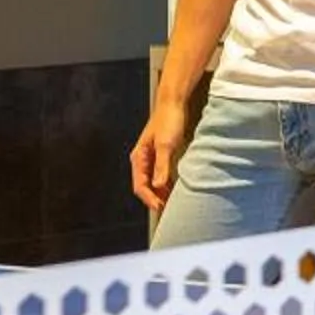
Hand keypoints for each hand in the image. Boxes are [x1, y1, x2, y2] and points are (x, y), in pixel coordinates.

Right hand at [130, 100, 191, 214]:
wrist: (173, 104)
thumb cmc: (168, 120)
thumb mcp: (166, 145)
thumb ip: (161, 165)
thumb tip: (157, 185)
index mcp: (139, 158)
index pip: (139, 185)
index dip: (149, 199)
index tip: (160, 207)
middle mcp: (142, 160)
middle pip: (144, 186)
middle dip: (154, 199)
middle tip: (167, 210)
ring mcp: (151, 158)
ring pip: (153, 183)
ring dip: (160, 193)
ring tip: (171, 204)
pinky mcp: (161, 156)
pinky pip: (160, 176)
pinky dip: (166, 185)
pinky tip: (175, 190)